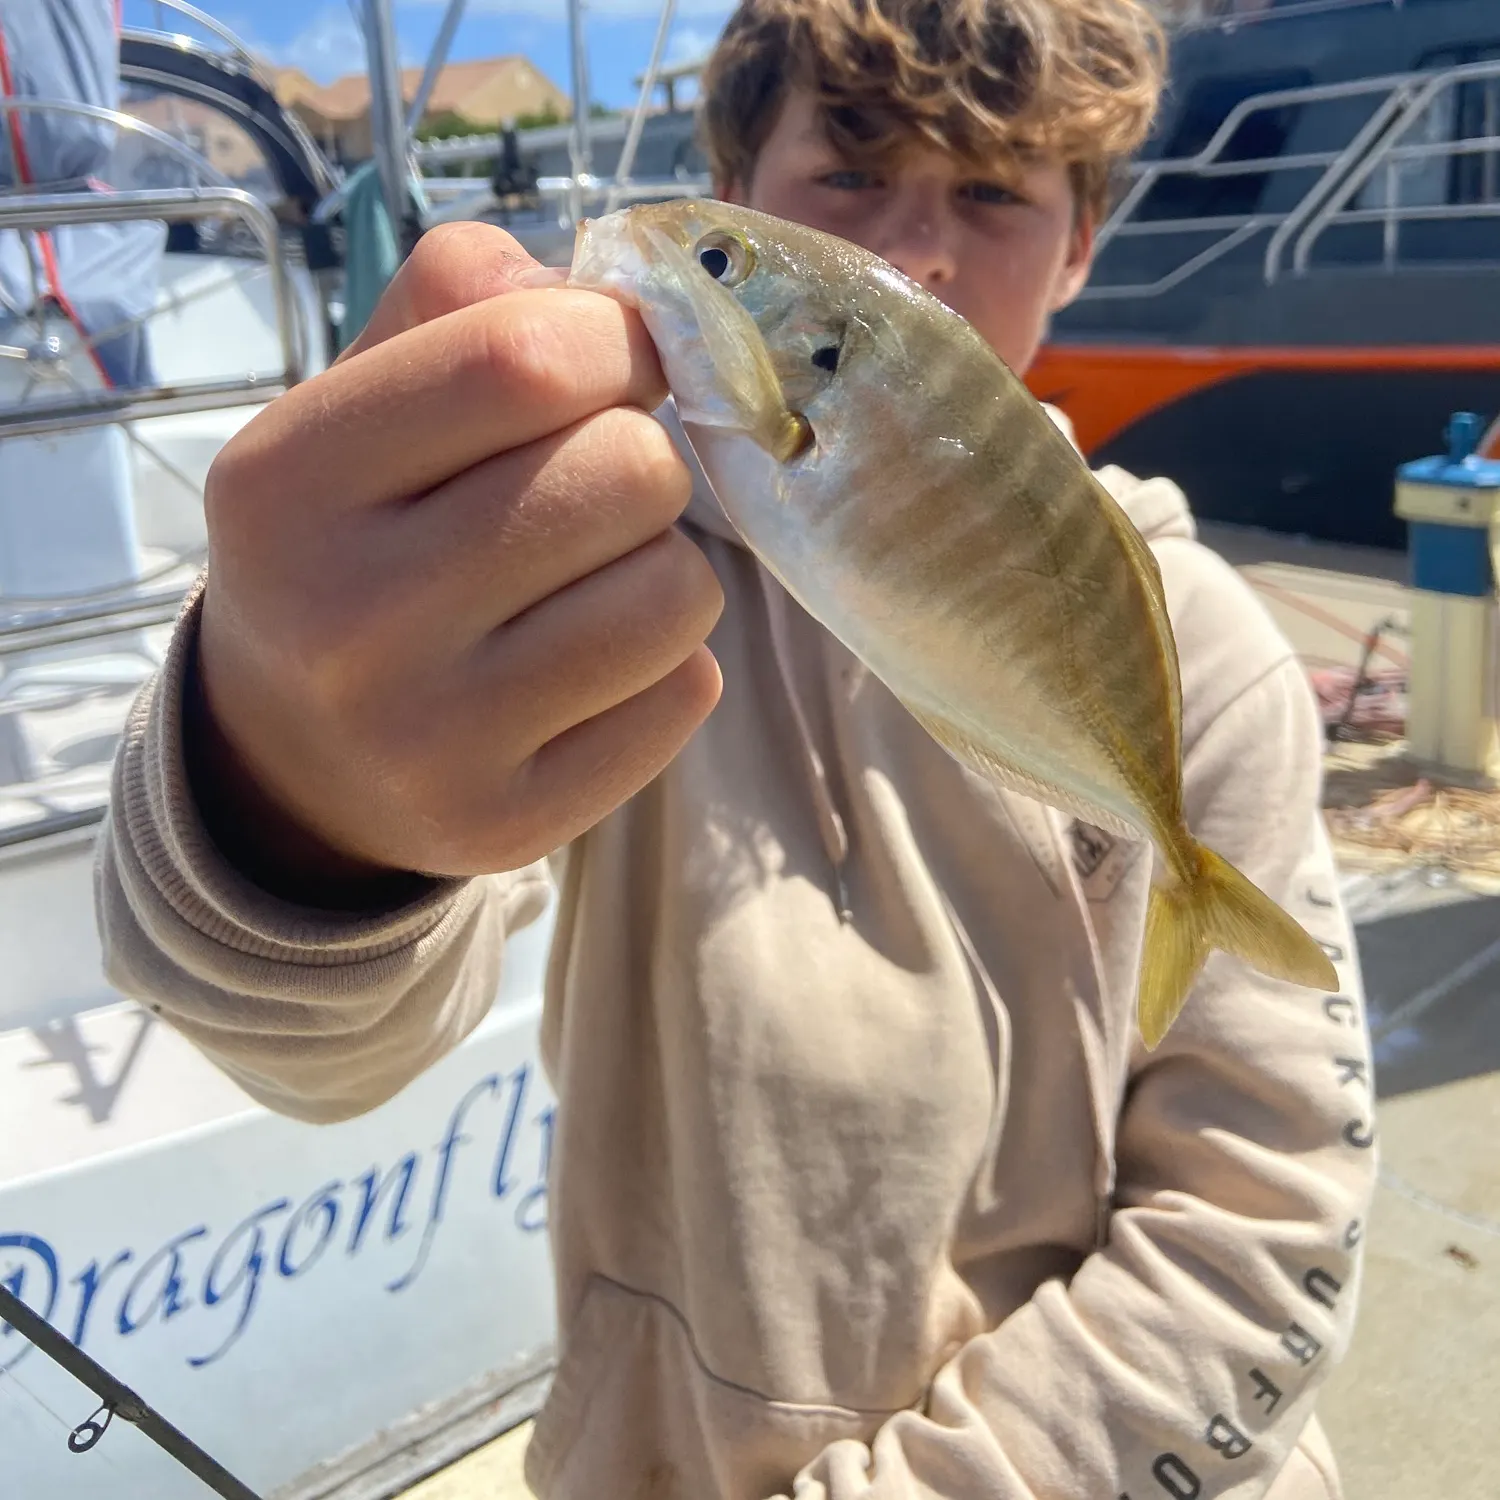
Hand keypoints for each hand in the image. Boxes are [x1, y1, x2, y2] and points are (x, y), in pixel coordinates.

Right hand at [189, 222, 722, 903]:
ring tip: (589, 583)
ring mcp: (432, 741)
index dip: (615, 342)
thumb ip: (461, 304)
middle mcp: (348, 621)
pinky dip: (666, 665)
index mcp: (288, 481)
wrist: (297, 759)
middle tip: (589, 493)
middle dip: (640, 460)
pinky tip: (590, 670)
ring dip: (662, 566)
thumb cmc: (355, 545)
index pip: (526, 357)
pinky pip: (686, 695)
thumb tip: (617, 295)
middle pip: (628, 474)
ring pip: (678, 591)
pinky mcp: (511, 823)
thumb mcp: (354, 406)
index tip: (616, 363)